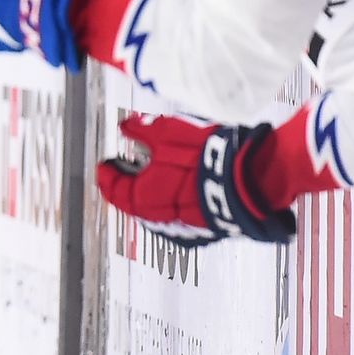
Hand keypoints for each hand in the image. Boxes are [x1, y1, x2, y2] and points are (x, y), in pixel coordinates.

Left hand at [96, 115, 297, 247]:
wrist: (248, 178)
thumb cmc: (204, 157)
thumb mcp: (164, 132)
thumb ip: (140, 131)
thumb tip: (126, 127)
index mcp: (141, 198)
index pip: (113, 189)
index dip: (107, 174)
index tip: (105, 164)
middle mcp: (158, 218)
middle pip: (134, 202)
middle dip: (129, 183)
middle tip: (126, 167)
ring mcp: (183, 226)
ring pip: (157, 210)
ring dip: (152, 193)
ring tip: (154, 173)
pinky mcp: (205, 227)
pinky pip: (180, 215)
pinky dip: (174, 200)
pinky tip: (180, 186)